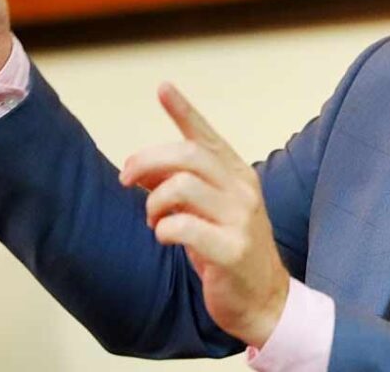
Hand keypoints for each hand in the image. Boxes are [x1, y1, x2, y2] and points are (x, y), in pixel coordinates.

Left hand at [120, 83, 289, 347]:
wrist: (264, 300)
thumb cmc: (229, 251)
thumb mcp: (208, 211)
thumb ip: (179, 187)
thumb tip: (140, 171)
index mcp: (237, 174)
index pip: (206, 135)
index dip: (184, 110)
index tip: (163, 88)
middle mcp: (242, 189)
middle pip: (187, 155)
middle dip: (146, 162)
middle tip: (126, 180)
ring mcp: (240, 218)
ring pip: (181, 187)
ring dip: (154, 202)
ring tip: (153, 220)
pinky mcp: (232, 249)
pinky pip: (184, 227)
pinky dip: (164, 229)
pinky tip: (165, 237)